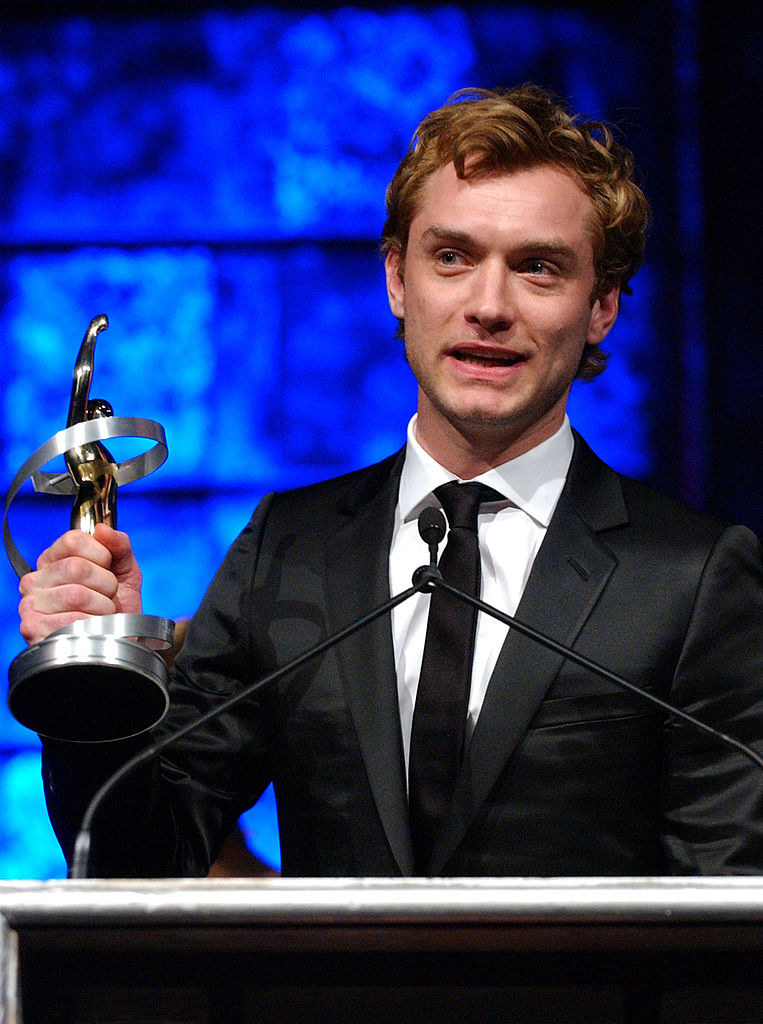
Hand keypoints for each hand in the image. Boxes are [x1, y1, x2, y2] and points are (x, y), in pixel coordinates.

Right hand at [18, 524, 142, 644]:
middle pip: (76, 567)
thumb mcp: (125, 571)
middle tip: (107, 596)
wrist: (120, 642)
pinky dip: (93, 626)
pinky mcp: (33, 629)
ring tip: (101, 614)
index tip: (108, 569)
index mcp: (53, 559)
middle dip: (105, 584)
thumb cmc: (119, 606)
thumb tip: (103, 529)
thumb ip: (119, 545)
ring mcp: (30, 605)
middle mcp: (35, 579)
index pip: (74, 539)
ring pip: (76, 594)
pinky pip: (72, 621)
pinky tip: (92, 630)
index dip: (102, 554)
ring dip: (102, 607)